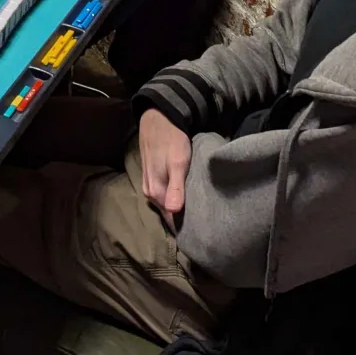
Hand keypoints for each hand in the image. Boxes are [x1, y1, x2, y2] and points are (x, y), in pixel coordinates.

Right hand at [138, 108, 192, 226]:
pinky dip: (175, 197)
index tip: (203, 236)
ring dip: (179, 208)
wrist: (158, 118)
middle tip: (205, 226)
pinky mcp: (153, 176)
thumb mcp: (178, 162)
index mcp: (156, 191)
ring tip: (198, 214)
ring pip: (166, 203)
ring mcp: (150, 183)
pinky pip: (165, 194)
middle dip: (183, 219)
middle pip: (168, 212)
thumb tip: (173, 211)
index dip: (184, 228)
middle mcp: (150, 191)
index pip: (170, 219)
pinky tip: (186, 196)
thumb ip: (176, 187)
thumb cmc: (171, 140)